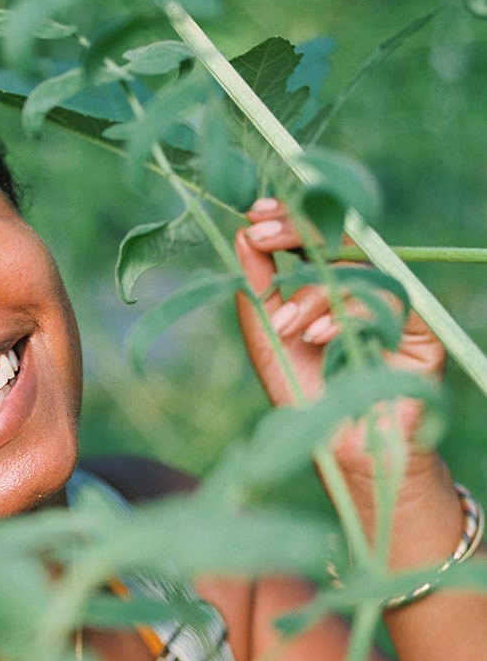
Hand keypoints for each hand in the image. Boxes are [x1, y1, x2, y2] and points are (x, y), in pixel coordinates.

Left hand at [233, 197, 445, 480]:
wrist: (342, 448)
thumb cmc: (305, 395)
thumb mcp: (269, 341)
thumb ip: (258, 292)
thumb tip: (242, 236)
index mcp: (327, 284)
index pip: (313, 236)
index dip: (287, 218)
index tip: (253, 212)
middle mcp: (362, 288)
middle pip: (338, 239)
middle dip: (297, 232)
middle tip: (262, 236)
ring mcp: (391, 304)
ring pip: (354, 273)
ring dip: (311, 295)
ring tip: (284, 327)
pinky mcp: (419, 328)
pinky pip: (383, 304)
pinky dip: (346, 317)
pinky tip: (319, 338)